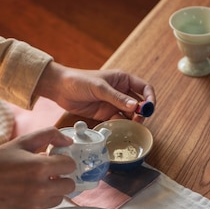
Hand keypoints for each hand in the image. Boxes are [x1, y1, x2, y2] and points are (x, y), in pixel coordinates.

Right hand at [0, 127, 75, 208]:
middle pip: (70, 186)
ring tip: (36, 183)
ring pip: (59, 198)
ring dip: (53, 191)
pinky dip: (39, 201)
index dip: (64, 161)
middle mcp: (40, 188)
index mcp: (40, 167)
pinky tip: (25, 193)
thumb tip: (68, 142)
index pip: (70, 166)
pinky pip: (44, 208)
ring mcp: (34, 204)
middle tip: (49, 174)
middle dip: (62, 178)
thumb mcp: (22, 142)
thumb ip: (48, 135)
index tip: (55, 161)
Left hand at [34, 62, 155, 122]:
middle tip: (137, 121)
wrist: (59, 88)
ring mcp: (113, 103)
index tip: (149, 109)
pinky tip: (118, 128)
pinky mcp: (105, 113)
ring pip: (129, 114)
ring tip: (129, 126)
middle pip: (139, 103)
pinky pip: (118, 121)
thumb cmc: (79, 80)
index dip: (150, 98)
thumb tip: (134, 106)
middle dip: (141, 112)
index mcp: (123, 79)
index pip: (144, 88)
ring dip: (132, 121)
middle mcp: (121, 91)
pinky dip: (121, 125)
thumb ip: (117, 97)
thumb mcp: (99, 87)